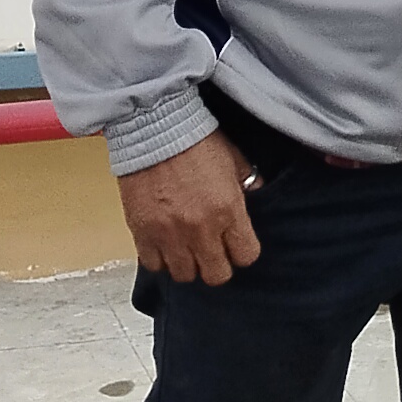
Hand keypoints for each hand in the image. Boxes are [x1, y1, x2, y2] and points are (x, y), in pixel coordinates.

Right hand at [117, 130, 263, 284]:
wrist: (155, 126)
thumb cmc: (196, 138)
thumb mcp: (234, 158)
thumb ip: (248, 182)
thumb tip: (258, 193)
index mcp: (228, 211)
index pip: (246, 256)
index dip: (242, 251)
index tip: (235, 242)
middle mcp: (201, 229)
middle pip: (217, 275)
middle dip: (217, 264)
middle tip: (211, 248)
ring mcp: (169, 234)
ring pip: (184, 275)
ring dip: (188, 262)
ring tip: (185, 246)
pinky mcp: (143, 232)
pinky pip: (154, 265)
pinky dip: (160, 257)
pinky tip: (163, 242)